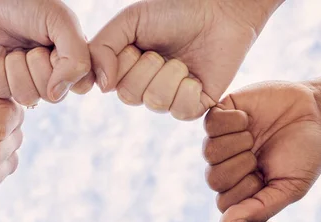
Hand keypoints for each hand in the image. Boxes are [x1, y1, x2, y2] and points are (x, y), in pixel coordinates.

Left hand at [0, 0, 92, 104]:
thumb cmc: (26, 3)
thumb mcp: (61, 21)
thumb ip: (75, 59)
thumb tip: (56, 95)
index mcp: (73, 60)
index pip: (81, 85)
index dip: (66, 69)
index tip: (54, 48)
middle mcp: (53, 75)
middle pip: (52, 96)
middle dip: (36, 65)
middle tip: (31, 45)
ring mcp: (27, 82)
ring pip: (27, 97)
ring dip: (15, 68)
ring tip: (12, 48)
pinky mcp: (3, 84)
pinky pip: (3, 93)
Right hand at [90, 0, 282, 119]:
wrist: (219, 12)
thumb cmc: (175, 12)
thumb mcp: (130, 20)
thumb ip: (102, 47)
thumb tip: (101, 87)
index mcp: (127, 70)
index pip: (109, 83)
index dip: (123, 62)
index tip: (137, 45)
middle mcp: (145, 88)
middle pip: (129, 95)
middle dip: (147, 67)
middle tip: (161, 52)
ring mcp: (170, 100)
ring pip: (155, 102)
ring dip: (170, 74)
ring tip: (182, 60)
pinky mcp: (194, 107)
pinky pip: (180, 110)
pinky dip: (188, 89)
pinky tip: (196, 76)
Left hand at [203, 82, 320, 221]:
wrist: (315, 111)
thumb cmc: (305, 153)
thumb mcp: (291, 187)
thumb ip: (260, 209)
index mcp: (241, 190)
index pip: (224, 204)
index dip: (245, 191)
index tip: (267, 177)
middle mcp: (227, 168)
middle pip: (213, 179)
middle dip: (242, 166)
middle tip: (260, 155)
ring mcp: (220, 141)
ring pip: (210, 152)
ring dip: (238, 143)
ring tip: (255, 136)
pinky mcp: (219, 116)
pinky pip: (210, 124)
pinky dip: (232, 121)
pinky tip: (247, 118)